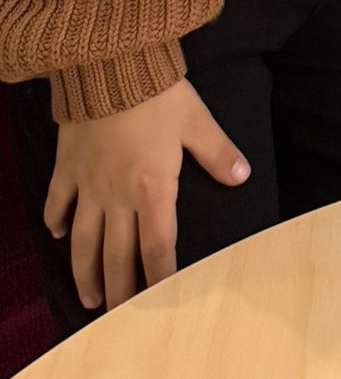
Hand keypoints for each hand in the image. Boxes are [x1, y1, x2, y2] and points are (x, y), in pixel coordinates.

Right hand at [45, 79, 248, 310]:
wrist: (108, 67)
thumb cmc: (157, 92)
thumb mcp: (196, 119)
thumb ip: (217, 152)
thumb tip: (241, 176)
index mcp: (152, 189)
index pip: (158, 246)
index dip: (160, 276)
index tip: (161, 298)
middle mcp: (117, 196)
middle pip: (116, 255)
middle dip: (118, 289)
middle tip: (117, 315)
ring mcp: (87, 185)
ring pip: (83, 241)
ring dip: (84, 271)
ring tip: (87, 296)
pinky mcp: (66, 167)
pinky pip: (57, 202)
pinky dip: (56, 221)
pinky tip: (58, 235)